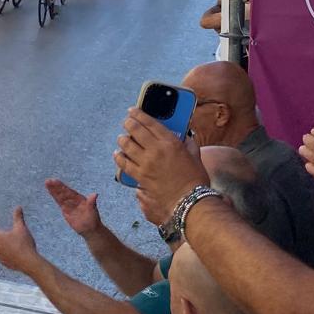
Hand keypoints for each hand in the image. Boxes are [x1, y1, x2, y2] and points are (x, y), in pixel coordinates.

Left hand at [0, 207, 42, 276]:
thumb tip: (18, 207)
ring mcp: (0, 256)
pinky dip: (3, 254)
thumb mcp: (21, 228)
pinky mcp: (5, 263)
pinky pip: (1, 257)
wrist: (28, 263)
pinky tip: (8, 254)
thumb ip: (18, 217)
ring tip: (1, 243)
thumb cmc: (24, 244)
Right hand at [46, 178, 100, 236]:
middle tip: (48, 181)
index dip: (62, 186)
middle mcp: (73, 199)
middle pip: (63, 192)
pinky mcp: (65, 209)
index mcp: (79, 198)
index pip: (69, 191)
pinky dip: (54, 196)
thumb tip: (95, 194)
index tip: (55, 181)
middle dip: (56, 187)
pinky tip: (50, 191)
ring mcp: (69, 204)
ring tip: (47, 183)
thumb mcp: (93, 210)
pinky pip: (59, 202)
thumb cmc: (93, 219)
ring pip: (60, 196)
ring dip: (53, 190)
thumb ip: (92, 202)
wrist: (90, 229)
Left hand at [115, 108, 208, 226]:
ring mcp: (145, 163)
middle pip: (135, 130)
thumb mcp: (195, 157)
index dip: (138, 113)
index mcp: (171, 142)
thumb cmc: (195, 181)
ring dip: (123, 139)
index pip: (150, 122)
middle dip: (128, 123)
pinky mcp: (139, 176)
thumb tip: (185, 135)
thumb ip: (189, 144)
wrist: (189, 203)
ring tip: (123, 138)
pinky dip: (119, 156)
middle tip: (127, 122)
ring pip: (126, 144)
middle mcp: (156, 150)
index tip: (132, 110)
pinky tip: (119, 154)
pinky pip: (123, 163)